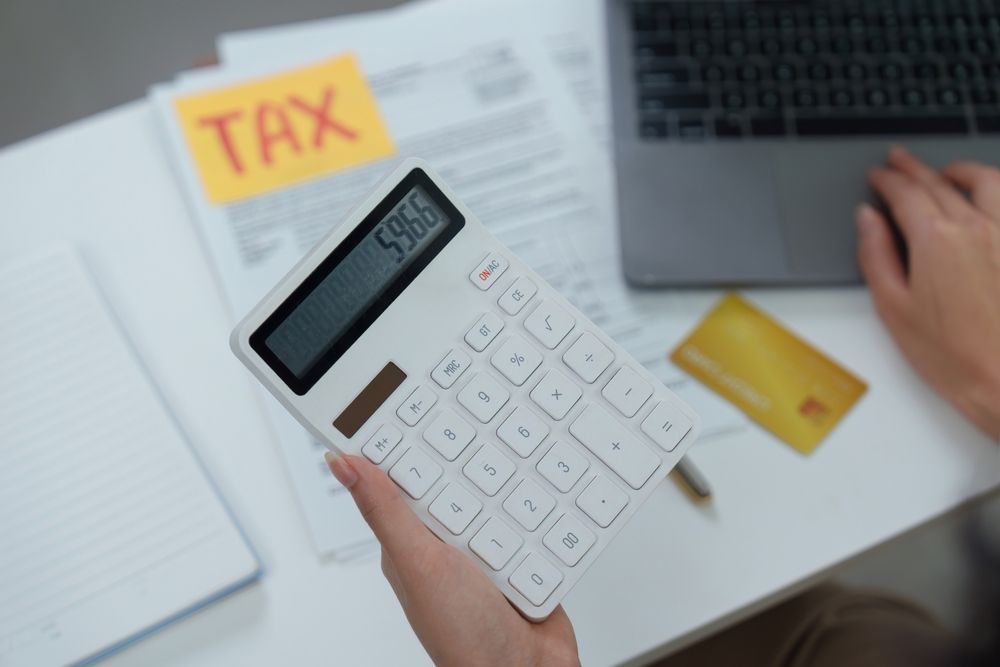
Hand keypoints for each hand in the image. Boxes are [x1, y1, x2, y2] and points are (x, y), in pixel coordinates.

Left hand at [325, 452, 579, 666]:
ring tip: (515, 492)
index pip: (405, 476)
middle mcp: (448, 541)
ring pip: (500, 493)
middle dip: (474, 463)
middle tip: (484, 439)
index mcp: (412, 539)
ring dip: (513, 491)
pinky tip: (543, 509)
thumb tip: (341, 464)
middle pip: (459, 478)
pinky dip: (541, 513)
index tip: (417, 403)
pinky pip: (534, 516)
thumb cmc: (462, 636)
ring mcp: (488, 547)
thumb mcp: (418, 563)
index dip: (408, 442)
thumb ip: (385, 511)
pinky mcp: (525, 554)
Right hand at [857, 146, 999, 438]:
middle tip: (900, 161)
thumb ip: (877, 255)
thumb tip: (868, 220)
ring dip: (962, 170)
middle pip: (941, 182)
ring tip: (948, 170)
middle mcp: (977, 227)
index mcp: (936, 239)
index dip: (887, 180)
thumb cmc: (955, 356)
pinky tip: (989, 198)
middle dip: (915, 168)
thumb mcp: (894, 308)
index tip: (878, 176)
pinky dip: (995, 192)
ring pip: (987, 181)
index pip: (906, 193)